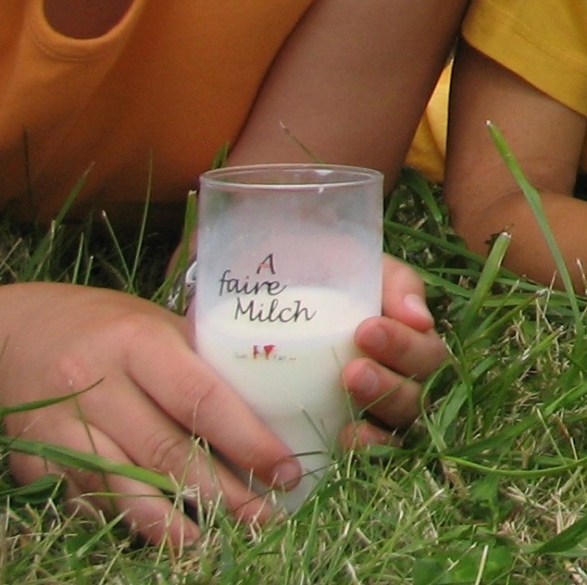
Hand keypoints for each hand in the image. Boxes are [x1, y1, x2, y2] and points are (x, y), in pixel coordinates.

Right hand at [0, 281, 293, 546]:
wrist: (17, 332)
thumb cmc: (106, 326)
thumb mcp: (155, 324)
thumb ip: (202, 357)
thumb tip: (273, 398)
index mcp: (138, 342)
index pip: (202, 397)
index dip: (247, 440)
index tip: (284, 468)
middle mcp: (96, 384)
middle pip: (166, 451)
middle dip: (222, 491)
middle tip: (265, 515)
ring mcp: (61, 426)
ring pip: (123, 483)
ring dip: (172, 518)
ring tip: (215, 537)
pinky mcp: (36, 458)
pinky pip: (87, 495)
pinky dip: (125, 515)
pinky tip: (160, 528)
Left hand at [337, 257, 445, 449]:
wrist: (287, 317)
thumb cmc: (335, 292)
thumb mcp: (368, 276)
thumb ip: (397, 284)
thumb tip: (419, 318)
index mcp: (416, 345)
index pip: (428, 352)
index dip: (404, 344)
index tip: (365, 329)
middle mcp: (413, 383)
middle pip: (422, 390)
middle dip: (391, 379)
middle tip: (352, 369)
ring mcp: (390, 417)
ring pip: (405, 422)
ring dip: (381, 406)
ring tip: (347, 393)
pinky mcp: (366, 442)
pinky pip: (383, 452)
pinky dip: (370, 447)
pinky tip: (345, 436)